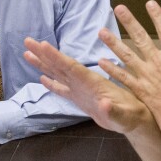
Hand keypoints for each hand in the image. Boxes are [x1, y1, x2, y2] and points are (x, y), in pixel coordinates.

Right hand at [23, 38, 153, 135]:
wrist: (134, 119)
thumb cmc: (130, 116)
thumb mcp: (123, 115)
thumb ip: (113, 110)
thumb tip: (104, 104)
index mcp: (92, 82)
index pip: (71, 66)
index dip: (56, 56)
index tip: (42, 44)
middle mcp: (84, 82)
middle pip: (59, 65)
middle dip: (43, 54)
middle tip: (27, 41)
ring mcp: (81, 90)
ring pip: (58, 74)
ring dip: (43, 64)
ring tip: (27, 54)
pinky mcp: (80, 99)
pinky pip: (63, 89)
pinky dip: (52, 84)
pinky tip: (41, 79)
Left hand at [100, 1, 160, 135]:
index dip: (157, 15)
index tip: (149, 2)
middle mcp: (158, 62)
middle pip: (141, 37)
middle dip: (129, 21)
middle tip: (119, 8)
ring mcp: (146, 75)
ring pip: (126, 55)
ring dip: (113, 42)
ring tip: (101, 31)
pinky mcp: (139, 88)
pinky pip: (122, 76)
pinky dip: (111, 69)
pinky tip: (100, 62)